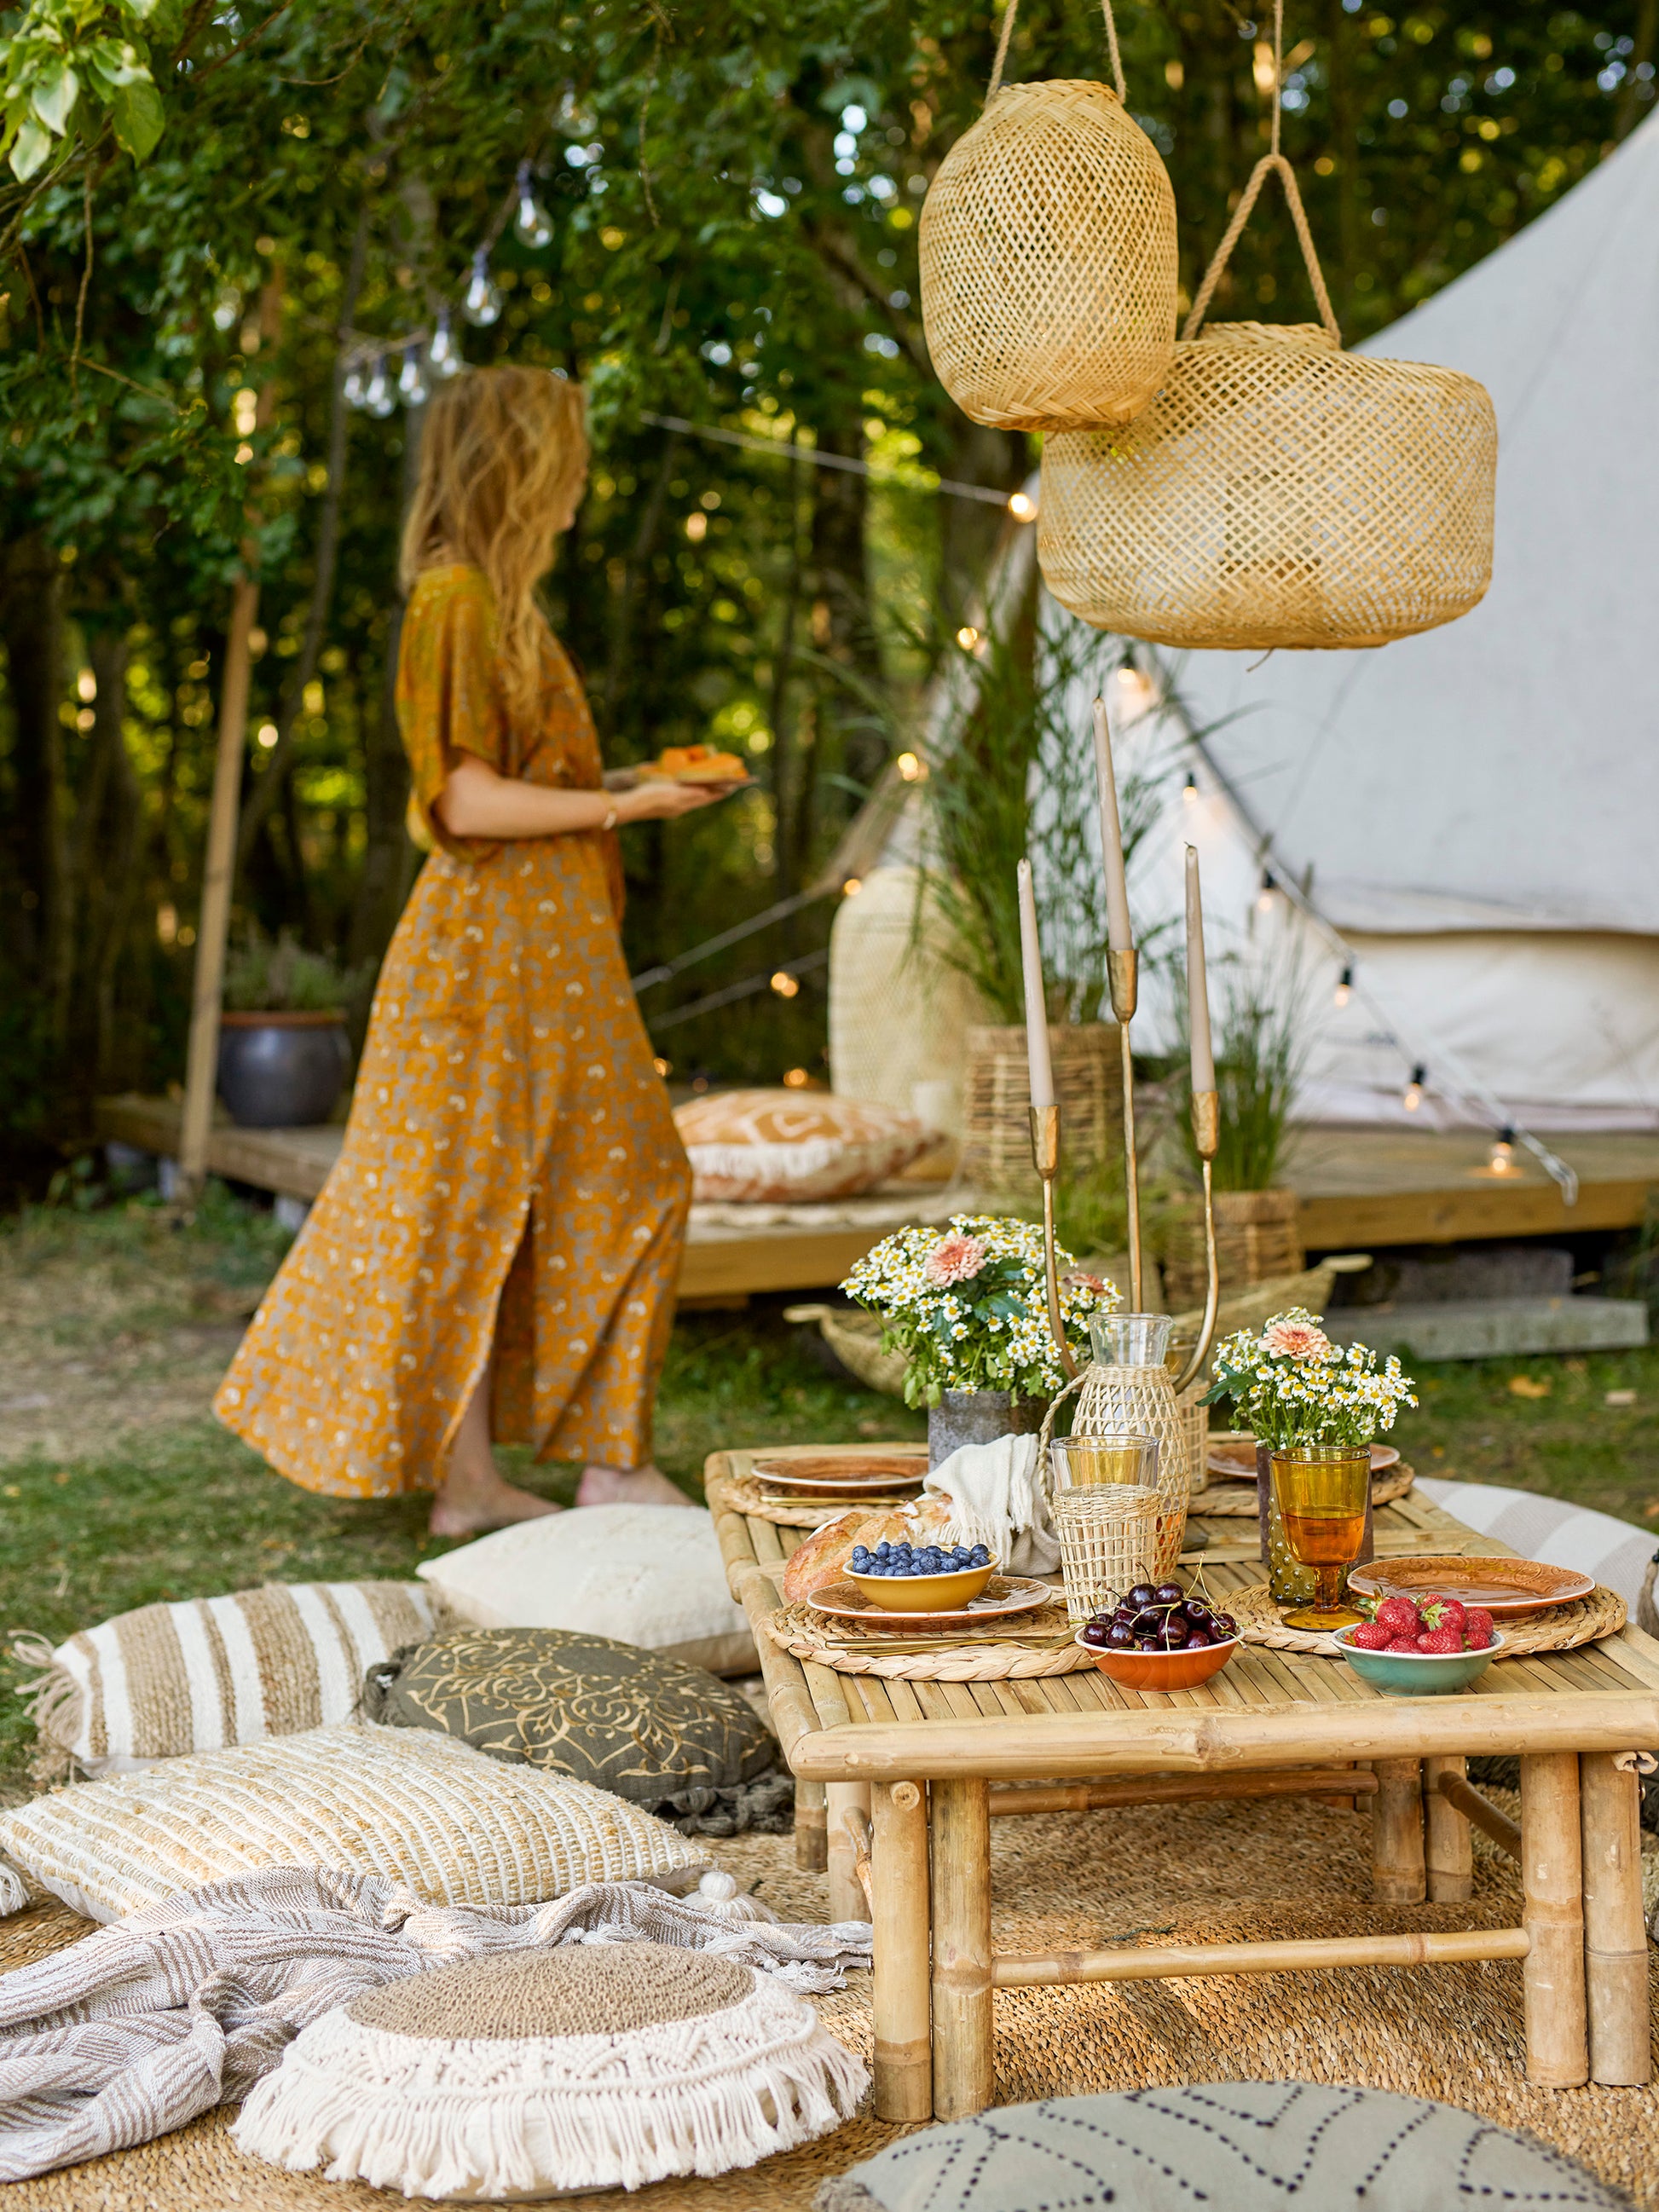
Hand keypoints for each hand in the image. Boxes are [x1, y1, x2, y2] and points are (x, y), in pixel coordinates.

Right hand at [614, 779, 732, 822]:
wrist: (630, 806)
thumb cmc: (651, 797)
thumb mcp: (672, 793)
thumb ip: (690, 793)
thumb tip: (707, 793)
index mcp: (684, 804)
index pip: (707, 797)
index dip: (720, 792)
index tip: (734, 787)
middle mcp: (680, 808)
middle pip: (702, 799)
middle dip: (714, 793)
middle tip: (727, 787)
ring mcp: (672, 808)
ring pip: (692, 800)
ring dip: (703, 794)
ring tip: (712, 788)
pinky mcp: (663, 805)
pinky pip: (682, 798)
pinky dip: (690, 794)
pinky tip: (688, 791)